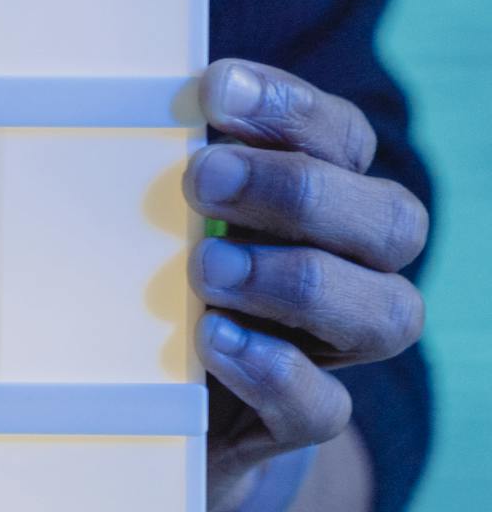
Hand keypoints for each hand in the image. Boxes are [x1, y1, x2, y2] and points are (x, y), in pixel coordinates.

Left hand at [187, 58, 427, 507]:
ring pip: (387, 313)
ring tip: (207, 269)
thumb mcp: (153, 219)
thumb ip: (158, 168)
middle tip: (203, 180)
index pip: (342, 138)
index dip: (291, 110)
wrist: (152, 407)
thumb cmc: (153, 281)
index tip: (215, 90)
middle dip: (298, 192)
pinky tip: (214, 340)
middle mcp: (353, 269)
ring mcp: (334, 350)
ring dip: (298, 281)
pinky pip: (323, 407)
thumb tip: (119, 107)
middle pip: (392, 220)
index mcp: (323, 200)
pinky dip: (273, 372)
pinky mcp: (296, 420)